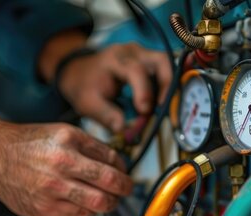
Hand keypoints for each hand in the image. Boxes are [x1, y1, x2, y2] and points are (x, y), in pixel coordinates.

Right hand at [0, 112, 132, 215]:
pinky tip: (85, 202)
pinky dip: (88, 210)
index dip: (123, 169)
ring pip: (98, 205)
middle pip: (110, 184)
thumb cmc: (29, 143)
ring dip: (109, 203)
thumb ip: (91, 147)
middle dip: (124, 188)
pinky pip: (79, 215)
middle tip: (126, 189)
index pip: (111, 160)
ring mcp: (52, 190)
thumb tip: (118, 164)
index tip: (124, 172)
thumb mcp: (63, 131)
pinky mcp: (44, 210)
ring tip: (109, 199)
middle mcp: (61, 166)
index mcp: (68, 142)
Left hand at [57, 43, 171, 131]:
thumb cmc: (85, 87)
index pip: (136, 70)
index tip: (144, 111)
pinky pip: (164, 71)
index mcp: (115, 59)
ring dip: (169, 87)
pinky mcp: (149, 61)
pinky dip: (166, 87)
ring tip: (162, 109)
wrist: (81, 73)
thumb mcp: (88, 103)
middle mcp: (132, 52)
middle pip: (161, 60)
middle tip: (164, 109)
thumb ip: (106, 115)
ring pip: (167, 65)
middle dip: (166, 85)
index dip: (144, 91)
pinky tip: (160, 104)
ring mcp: (143, 54)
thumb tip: (124, 128)